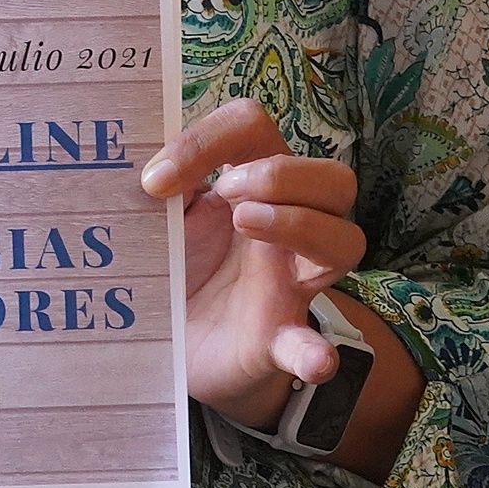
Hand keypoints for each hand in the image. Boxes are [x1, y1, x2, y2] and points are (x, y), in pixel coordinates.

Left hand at [140, 99, 366, 429]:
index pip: (254, 129)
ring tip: (245, 224)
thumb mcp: (164, 217)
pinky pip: (310, 342)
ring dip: (300, 224)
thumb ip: (162, 187)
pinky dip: (313, 348)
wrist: (173, 344)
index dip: (210, 138)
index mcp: (250, 186)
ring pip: (345, 241)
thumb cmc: (176, 266)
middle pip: (334, 179)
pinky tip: (312, 359)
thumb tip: (142, 167)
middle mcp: (284, 227)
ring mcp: (289, 283)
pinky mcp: (277, 340)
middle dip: (282, 174)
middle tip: (228, 192)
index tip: (156, 180)